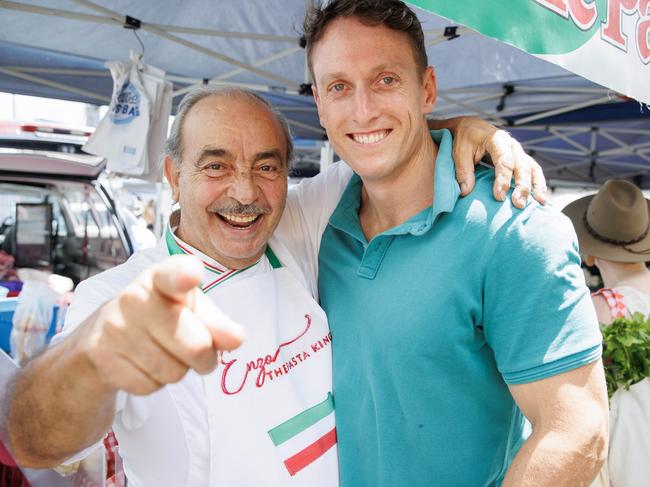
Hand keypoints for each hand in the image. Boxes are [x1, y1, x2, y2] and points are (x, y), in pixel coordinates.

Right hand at [83, 255, 244, 394]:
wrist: (100, 336)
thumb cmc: (160, 316)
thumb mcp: (191, 310)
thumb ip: (218, 323)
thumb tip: (236, 339)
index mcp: (160, 278)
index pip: (172, 276)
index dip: (183, 276)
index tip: (191, 274)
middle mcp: (134, 298)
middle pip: (196, 345)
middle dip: (204, 356)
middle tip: (196, 348)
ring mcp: (115, 329)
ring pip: (174, 372)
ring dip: (177, 369)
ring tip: (162, 351)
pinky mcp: (103, 360)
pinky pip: (150, 386)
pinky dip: (153, 382)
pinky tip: (141, 363)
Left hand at [429, 117, 547, 207]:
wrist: (470, 127)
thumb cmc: (464, 139)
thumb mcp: (460, 151)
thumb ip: (463, 170)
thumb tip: (465, 191)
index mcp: (497, 139)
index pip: (504, 161)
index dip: (503, 179)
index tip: (499, 196)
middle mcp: (512, 144)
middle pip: (522, 165)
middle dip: (522, 186)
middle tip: (518, 204)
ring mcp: (518, 152)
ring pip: (532, 168)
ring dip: (536, 186)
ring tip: (539, 202)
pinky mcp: (520, 159)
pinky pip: (533, 170)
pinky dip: (538, 184)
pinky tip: (540, 198)